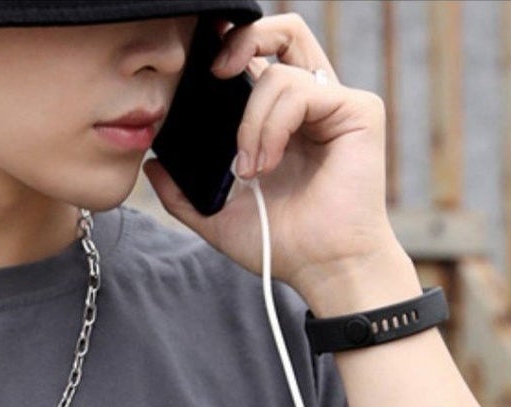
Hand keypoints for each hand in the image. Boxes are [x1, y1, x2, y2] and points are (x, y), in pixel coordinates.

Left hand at [143, 13, 405, 311]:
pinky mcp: (358, 110)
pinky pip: (301, 90)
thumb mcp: (218, 217)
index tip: (204, 68)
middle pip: (284, 32)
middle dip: (244, 40)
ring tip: (250, 169)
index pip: (261, 59)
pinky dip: (272, 125)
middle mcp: (312, 104)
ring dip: (251, 121)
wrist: (322, 270)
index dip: (233, 47)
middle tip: (216, 73)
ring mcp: (336, 104)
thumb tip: (151, 165)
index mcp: (284, 119)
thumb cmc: (280, 245)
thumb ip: (183, 193)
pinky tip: (267, 163)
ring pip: (280, 70)